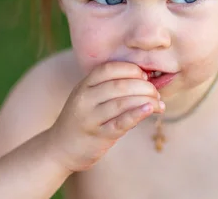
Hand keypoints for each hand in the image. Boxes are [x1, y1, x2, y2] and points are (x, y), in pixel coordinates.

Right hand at [47, 61, 163, 171]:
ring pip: (122, 103)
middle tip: (156, 93)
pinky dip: (137, 115)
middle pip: (119, 85)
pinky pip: (120, 122)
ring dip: (146, 101)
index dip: (131, 69)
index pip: (109, 69)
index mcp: (84, 85)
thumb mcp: (88, 98)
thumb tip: (145, 80)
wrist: (59, 148)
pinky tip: (149, 110)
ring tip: (159, 105)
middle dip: (143, 87)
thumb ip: (108, 88)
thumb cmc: (82, 120)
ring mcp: (90, 117)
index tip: (144, 76)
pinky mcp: (98, 136)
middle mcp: (85, 98)